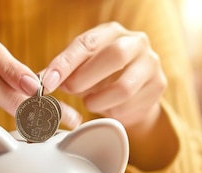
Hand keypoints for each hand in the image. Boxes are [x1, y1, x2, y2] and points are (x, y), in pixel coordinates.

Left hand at [42, 22, 166, 132]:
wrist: (135, 91)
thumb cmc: (102, 75)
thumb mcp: (82, 68)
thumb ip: (65, 72)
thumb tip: (43, 81)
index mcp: (112, 32)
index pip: (88, 42)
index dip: (65, 63)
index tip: (48, 81)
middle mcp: (136, 42)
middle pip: (114, 56)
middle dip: (86, 78)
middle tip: (70, 91)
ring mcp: (151, 64)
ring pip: (124, 88)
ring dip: (99, 101)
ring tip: (89, 102)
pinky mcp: (158, 86)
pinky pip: (130, 106)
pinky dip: (112, 111)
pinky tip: (109, 107)